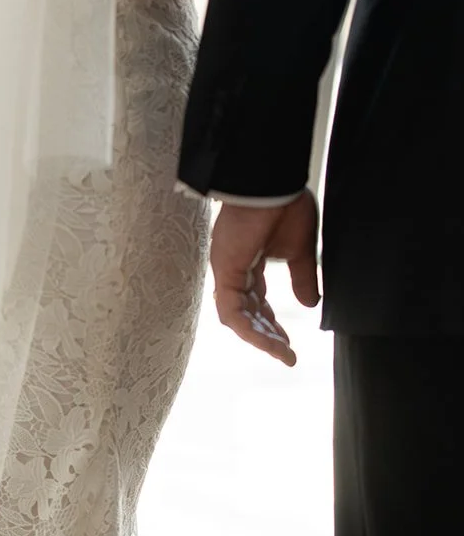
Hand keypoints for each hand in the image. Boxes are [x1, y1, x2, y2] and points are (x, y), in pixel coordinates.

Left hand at [209, 190, 320, 366]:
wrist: (272, 180)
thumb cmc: (284, 202)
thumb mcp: (300, 249)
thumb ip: (303, 278)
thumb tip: (311, 305)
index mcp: (249, 263)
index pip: (257, 303)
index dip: (271, 324)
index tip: (289, 344)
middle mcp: (234, 270)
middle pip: (248, 314)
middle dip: (267, 336)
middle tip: (286, 354)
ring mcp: (226, 272)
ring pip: (238, 319)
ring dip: (260, 339)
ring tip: (281, 354)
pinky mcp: (224, 271)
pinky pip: (232, 312)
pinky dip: (249, 329)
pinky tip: (268, 342)